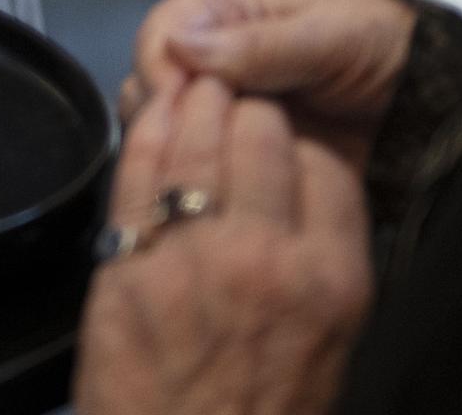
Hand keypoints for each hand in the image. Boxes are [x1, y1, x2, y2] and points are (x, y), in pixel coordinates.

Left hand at [75, 78, 371, 414]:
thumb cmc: (262, 409)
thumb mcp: (326, 344)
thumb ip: (316, 264)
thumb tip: (301, 195)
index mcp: (331, 281)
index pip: (327, 166)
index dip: (301, 134)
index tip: (281, 123)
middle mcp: (270, 257)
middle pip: (262, 132)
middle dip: (246, 102)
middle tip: (229, 89)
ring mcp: (196, 254)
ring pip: (197, 134)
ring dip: (192, 99)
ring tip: (189, 80)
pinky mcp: (130, 260)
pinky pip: (136, 167)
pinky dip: (142, 127)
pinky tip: (146, 108)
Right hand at [122, 0, 414, 172]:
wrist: (421, 105)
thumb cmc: (375, 50)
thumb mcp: (328, 38)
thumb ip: (260, 46)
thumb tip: (181, 46)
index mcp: (211, 14)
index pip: (156, 41)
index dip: (165, 75)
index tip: (187, 109)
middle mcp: (198, 62)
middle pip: (147, 93)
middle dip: (173, 122)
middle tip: (217, 147)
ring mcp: (211, 114)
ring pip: (162, 138)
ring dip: (189, 156)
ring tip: (233, 172)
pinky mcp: (228, 159)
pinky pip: (194, 174)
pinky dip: (210, 183)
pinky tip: (241, 192)